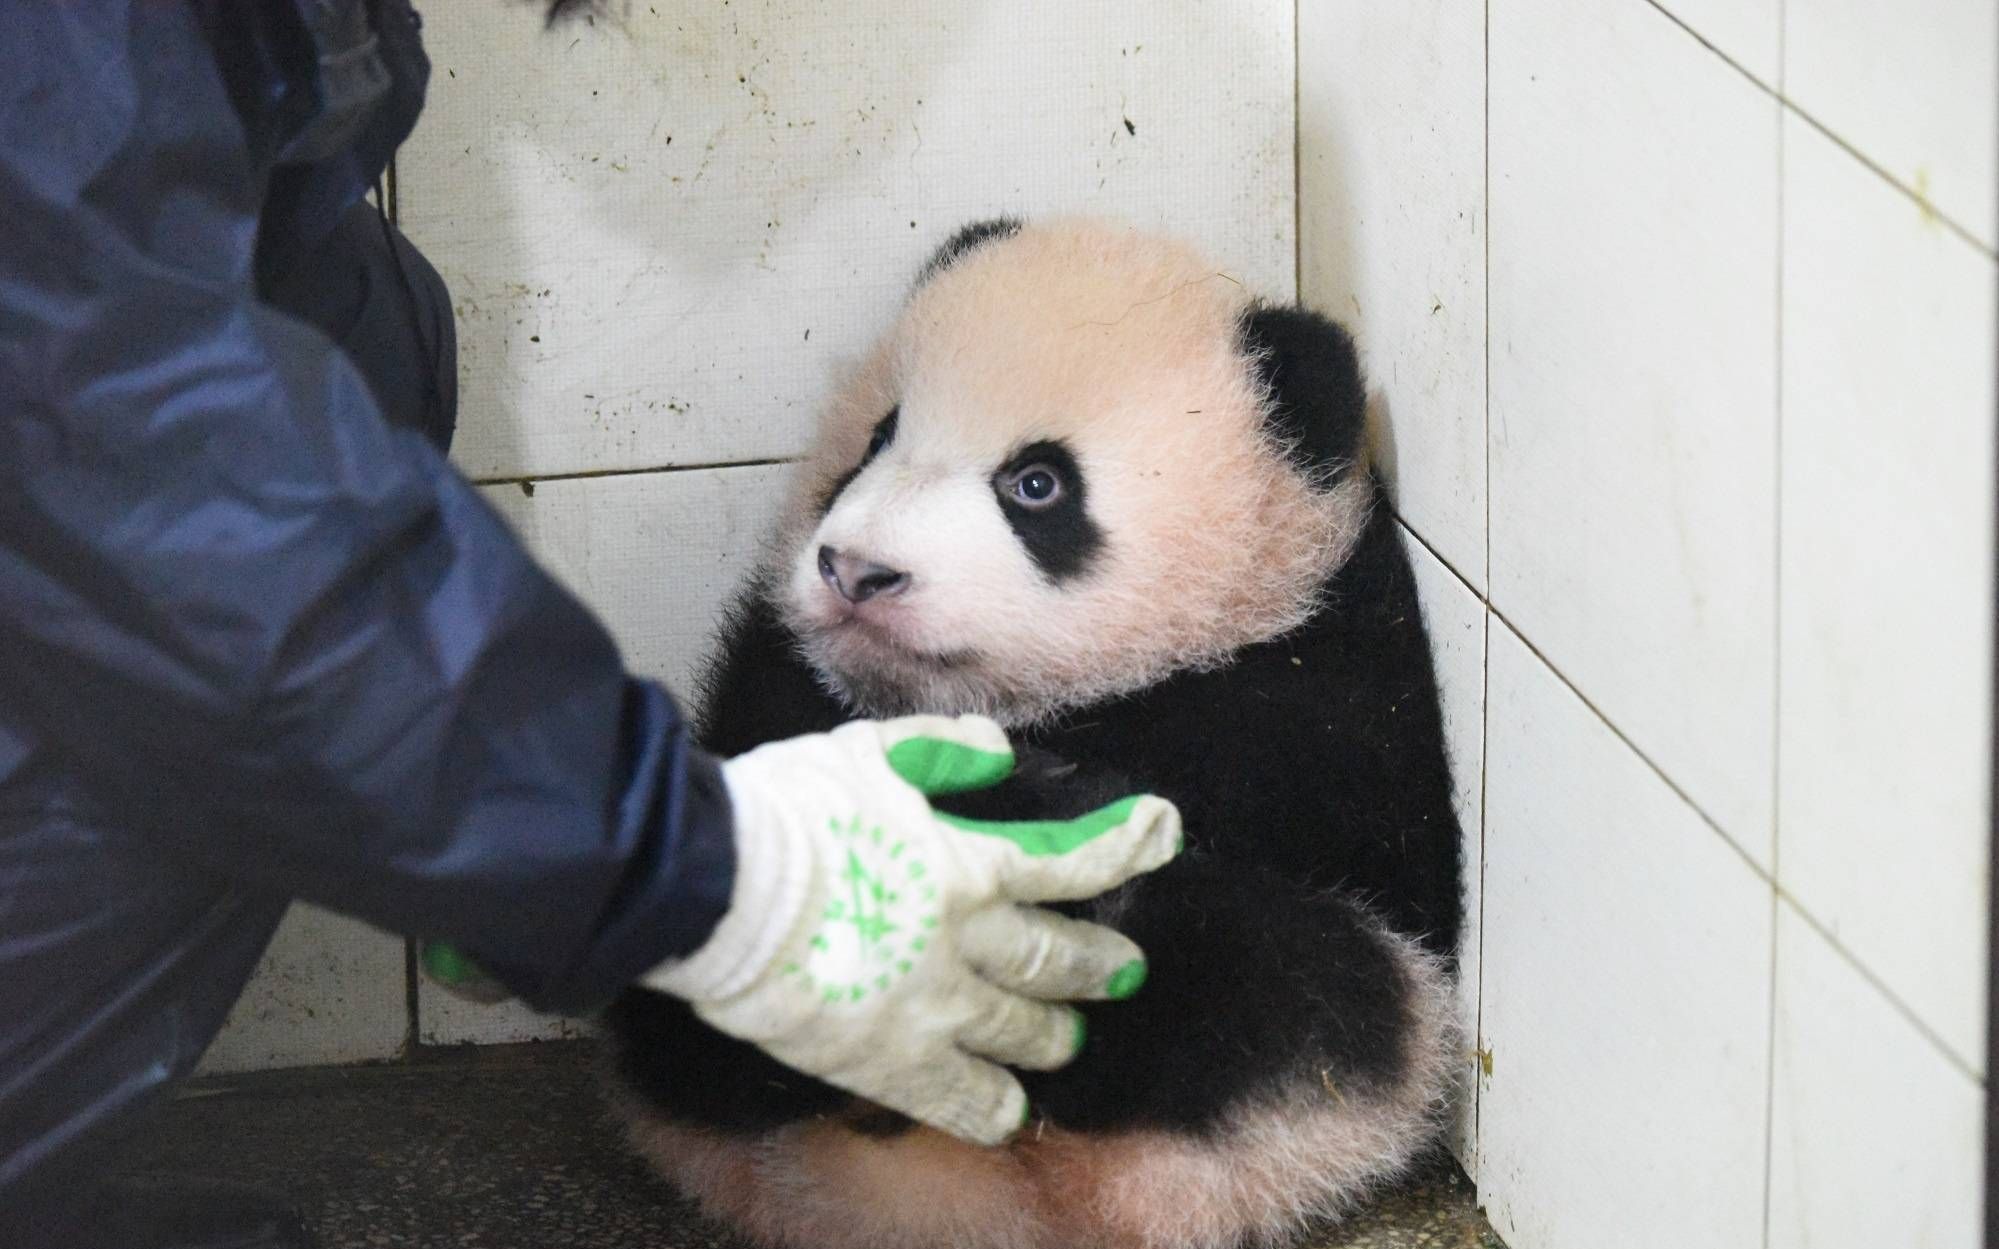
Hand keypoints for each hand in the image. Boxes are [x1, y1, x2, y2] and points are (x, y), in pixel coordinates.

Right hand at [641, 715, 1180, 1144]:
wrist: (715, 887)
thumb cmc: (785, 810)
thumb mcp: (867, 752)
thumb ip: (942, 752)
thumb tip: (998, 752)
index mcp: (968, 865)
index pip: (1073, 861)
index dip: (1126, 847)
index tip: (1161, 833)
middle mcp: (966, 943)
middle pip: (1058, 960)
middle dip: (1098, 963)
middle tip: (1124, 969)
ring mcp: (932, 1009)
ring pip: (1024, 1035)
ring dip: (1054, 1035)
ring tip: (1066, 1038)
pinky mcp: (888, 1063)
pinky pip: (962, 1100)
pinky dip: (993, 1107)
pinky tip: (1008, 1109)